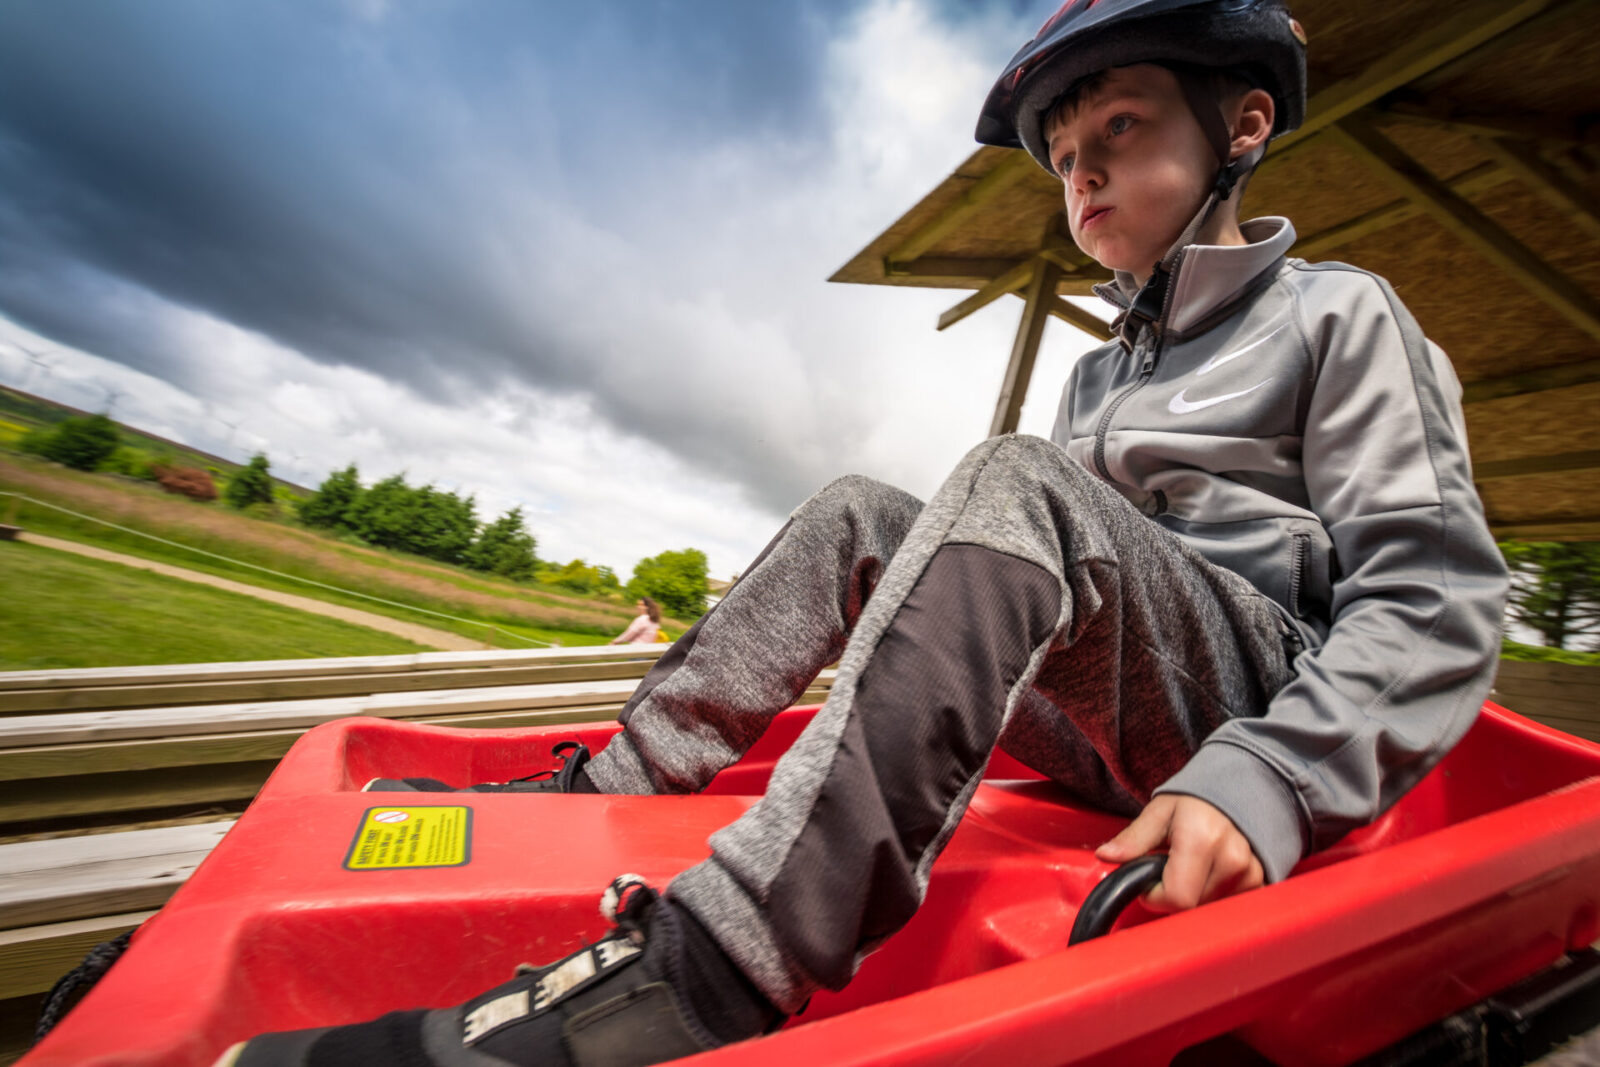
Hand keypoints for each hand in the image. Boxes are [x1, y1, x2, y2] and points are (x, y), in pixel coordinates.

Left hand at [1094, 794, 1263, 912]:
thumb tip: (1106, 856)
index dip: (1155, 896)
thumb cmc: (1197, 798)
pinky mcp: (1260, 880)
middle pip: (1191, 907)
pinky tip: (1210, 873)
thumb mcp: (1160, 811)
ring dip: (1193, 895)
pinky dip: (1213, 894)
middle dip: (1172, 894)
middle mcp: (1231, 859)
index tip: (1149, 881)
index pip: (1176, 898)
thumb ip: (1134, 838)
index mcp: (1201, 840)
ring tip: (1192, 866)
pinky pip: (1228, 904)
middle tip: (1170, 868)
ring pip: (1208, 908)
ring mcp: (1249, 872)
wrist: (1242, 786)